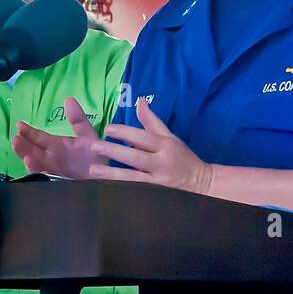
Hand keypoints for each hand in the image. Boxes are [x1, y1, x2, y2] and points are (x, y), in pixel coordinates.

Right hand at [11, 97, 101, 178]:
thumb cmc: (95, 154)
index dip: (28, 131)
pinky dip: (41, 174)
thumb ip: (78, 120)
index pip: (37, 137)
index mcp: (55, 145)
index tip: (19, 124)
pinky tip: (39, 170)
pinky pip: (48, 177)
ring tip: (25, 156)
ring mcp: (54, 170)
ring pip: (38, 165)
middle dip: (23, 146)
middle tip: (15, 139)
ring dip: (30, 161)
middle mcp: (51, 157)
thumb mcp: (87, 134)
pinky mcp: (59, 181)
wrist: (107, 174)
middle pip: (33, 151)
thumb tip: (69, 99)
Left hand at [89, 97, 213, 194]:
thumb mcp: (169, 136)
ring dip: (112, 173)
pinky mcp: (154, 193)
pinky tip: (105, 186)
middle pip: (136, 156)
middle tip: (94, 145)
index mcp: (165, 145)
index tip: (108, 128)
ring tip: (93, 169)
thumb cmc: (182, 156)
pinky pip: (135, 189)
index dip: (126, 132)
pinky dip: (120, 188)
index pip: (144, 137)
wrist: (200, 181)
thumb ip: (151, 120)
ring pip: (133, 176)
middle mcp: (161, 162)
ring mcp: (158, 180)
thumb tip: (139, 100)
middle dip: (115, 151)